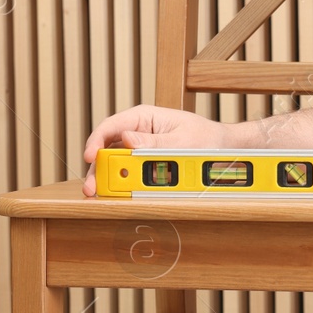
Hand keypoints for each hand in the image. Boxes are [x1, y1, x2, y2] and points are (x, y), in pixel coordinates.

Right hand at [80, 105, 231, 195]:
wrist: (223, 148)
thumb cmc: (206, 137)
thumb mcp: (182, 140)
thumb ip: (154, 142)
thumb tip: (127, 139)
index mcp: (144, 117)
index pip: (111, 126)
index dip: (96, 141)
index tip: (89, 157)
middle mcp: (137, 131)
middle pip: (107, 148)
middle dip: (98, 168)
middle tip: (92, 188)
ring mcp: (139, 147)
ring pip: (114, 163)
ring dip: (107, 179)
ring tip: (100, 195)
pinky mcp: (144, 163)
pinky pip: (128, 172)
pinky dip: (121, 183)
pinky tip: (116, 194)